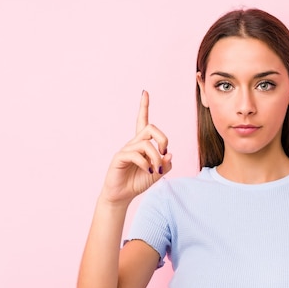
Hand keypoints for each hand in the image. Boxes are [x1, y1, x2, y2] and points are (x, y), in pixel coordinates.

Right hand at [100, 90, 171, 204]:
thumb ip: (165, 163)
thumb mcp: (158, 173)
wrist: (122, 195)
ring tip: (155, 170)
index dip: (144, 106)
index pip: (143, 121)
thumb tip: (169, 153)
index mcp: (142, 144)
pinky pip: (135, 155)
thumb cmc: (138, 182)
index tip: (145, 92)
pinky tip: (147, 171)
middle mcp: (134, 143)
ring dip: (155, 157)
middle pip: (150, 128)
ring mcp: (126, 150)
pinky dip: (145, 163)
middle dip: (163, 138)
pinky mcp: (119, 158)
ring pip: (146, 144)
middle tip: (165, 152)